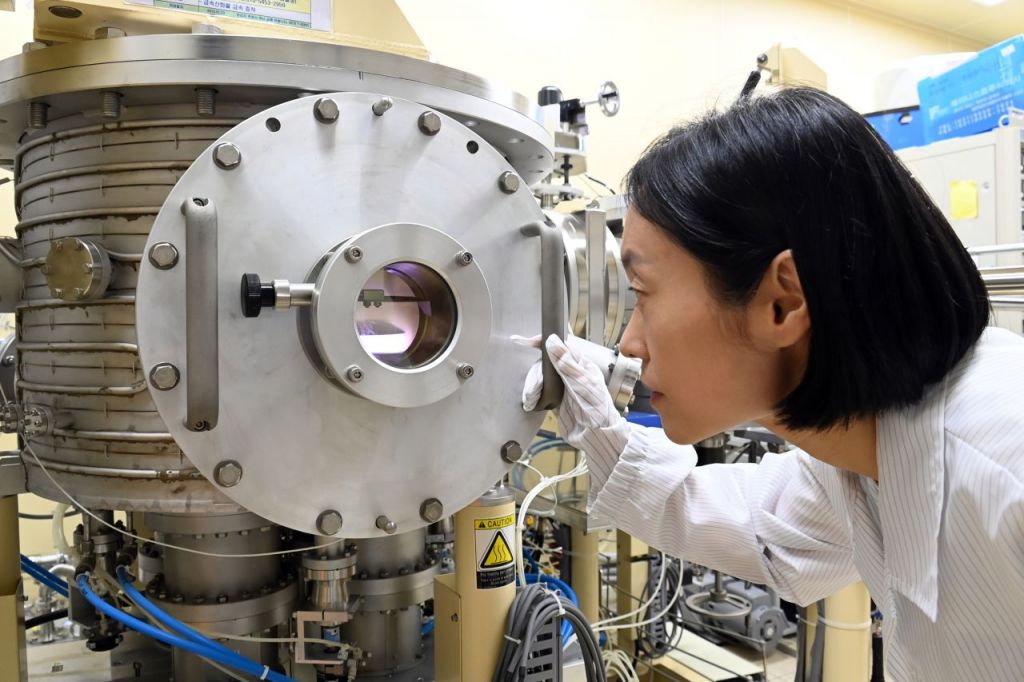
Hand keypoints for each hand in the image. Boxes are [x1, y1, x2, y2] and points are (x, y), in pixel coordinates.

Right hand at [521, 334, 627, 451]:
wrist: (596, 436)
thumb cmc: (597, 411)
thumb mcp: (581, 384)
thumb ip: (566, 363)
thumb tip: (552, 341)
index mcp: (580, 364)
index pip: (560, 346)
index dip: (543, 342)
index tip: (527, 342)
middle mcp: (570, 372)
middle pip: (544, 363)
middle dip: (535, 375)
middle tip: (533, 389)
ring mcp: (562, 385)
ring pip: (540, 378)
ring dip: (532, 387)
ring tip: (532, 399)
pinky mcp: (555, 398)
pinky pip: (539, 391)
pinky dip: (532, 396)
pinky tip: (532, 403)